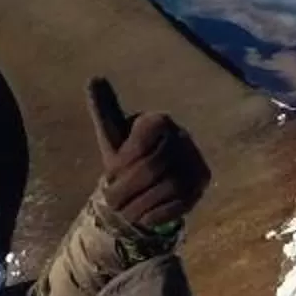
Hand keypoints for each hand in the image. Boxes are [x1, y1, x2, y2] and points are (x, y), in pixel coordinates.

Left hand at [88, 78, 208, 236]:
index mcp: (159, 120)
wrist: (149, 182)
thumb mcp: (112, 135)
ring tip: (124, 211)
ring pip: (168, 187)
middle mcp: (183, 136)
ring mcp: (196, 160)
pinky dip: (157, 213)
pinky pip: (181, 202)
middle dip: (127, 189)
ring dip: (140, 204)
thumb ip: (104, 109)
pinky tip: (143, 216)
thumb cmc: (128, 155)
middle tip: (110, 202)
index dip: (125, 160)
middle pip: (153, 167)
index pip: (142, 138)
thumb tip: (93, 78)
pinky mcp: (202, 182)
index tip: (110, 172)